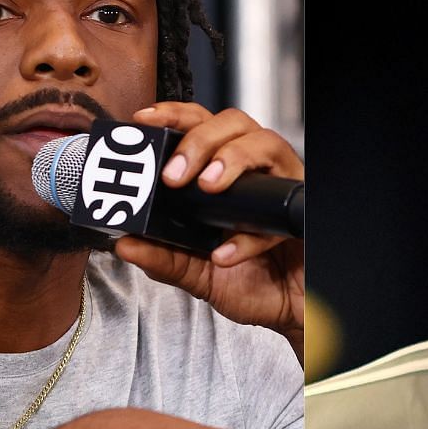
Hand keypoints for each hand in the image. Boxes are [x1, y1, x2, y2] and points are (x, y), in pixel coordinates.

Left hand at [112, 103, 304, 352]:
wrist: (289, 313)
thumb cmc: (252, 284)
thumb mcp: (196, 274)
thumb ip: (163, 258)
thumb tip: (124, 243)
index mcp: (224, 176)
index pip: (201, 126)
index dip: (175, 116)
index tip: (146, 121)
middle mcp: (255, 172)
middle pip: (233, 123)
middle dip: (199, 139)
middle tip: (174, 174)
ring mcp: (282, 185)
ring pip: (265, 142)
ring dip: (232, 158)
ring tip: (209, 187)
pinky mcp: (303, 209)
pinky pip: (282, 203)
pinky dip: (251, 232)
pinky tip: (228, 253)